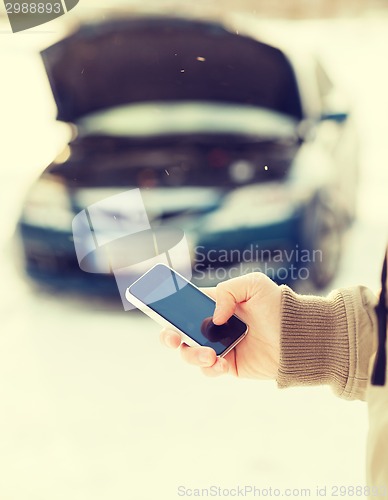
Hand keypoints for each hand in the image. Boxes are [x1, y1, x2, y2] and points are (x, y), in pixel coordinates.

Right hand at [160, 273, 281, 378]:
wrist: (300, 337)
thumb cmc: (278, 307)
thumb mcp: (254, 285)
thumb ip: (227, 291)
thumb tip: (213, 317)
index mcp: (215, 304)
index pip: (185, 305)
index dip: (169, 308)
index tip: (158, 310)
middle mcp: (213, 325)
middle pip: (179, 331)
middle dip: (169, 336)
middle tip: (172, 338)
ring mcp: (219, 346)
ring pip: (190, 353)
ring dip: (192, 355)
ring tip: (210, 354)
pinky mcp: (229, 365)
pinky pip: (208, 370)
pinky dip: (210, 368)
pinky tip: (222, 363)